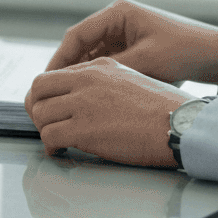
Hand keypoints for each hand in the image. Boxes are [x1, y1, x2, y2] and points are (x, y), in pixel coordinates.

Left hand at [24, 57, 194, 167]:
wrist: (181, 125)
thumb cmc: (164, 110)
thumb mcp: (131, 79)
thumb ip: (102, 83)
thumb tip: (80, 98)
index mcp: (98, 67)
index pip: (53, 75)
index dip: (45, 95)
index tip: (49, 108)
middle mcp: (87, 81)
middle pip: (38, 90)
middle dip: (36, 108)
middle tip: (45, 123)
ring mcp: (83, 104)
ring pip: (40, 113)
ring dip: (44, 130)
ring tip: (56, 140)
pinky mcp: (83, 128)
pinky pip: (49, 136)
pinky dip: (50, 146)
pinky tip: (60, 151)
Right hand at [47, 0, 217, 87]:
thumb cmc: (188, 51)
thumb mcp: (144, 61)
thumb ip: (108, 68)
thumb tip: (78, 82)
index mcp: (118, 13)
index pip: (76, 35)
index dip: (58, 59)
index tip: (47, 79)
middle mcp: (118, 20)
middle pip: (81, 46)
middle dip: (68, 68)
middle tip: (54, 90)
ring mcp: (125, 34)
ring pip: (92, 56)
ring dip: (83, 73)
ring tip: (70, 94)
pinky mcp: (132, 47)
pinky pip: (107, 62)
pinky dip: (99, 76)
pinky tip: (92, 92)